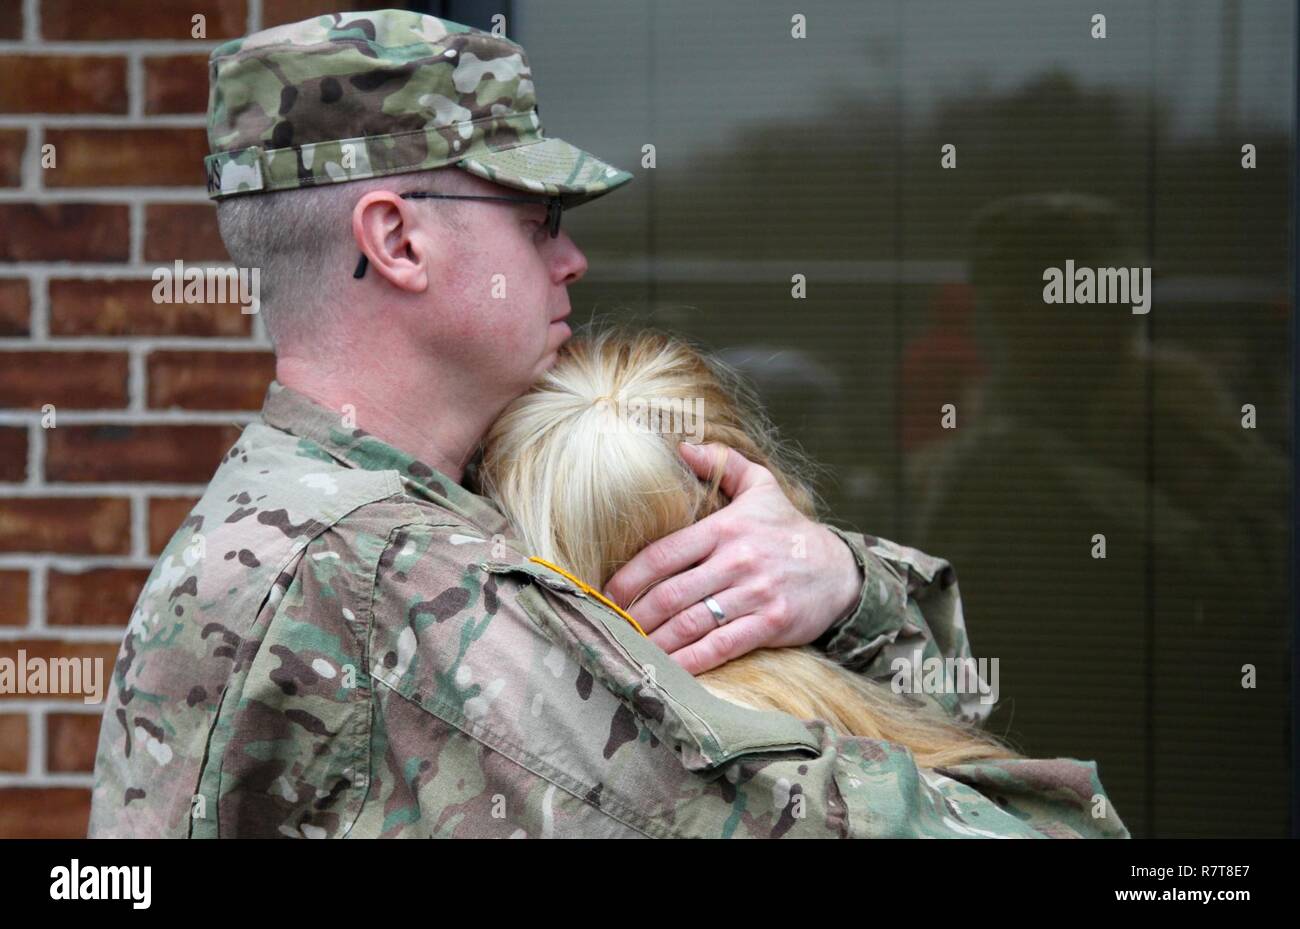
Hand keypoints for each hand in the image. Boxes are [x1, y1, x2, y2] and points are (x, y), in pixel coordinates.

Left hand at [602, 441, 862, 674]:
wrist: (841, 571)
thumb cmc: (789, 530)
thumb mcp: (761, 487)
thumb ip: (722, 464)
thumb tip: (681, 447)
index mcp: (726, 528)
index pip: (664, 553)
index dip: (630, 577)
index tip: (605, 593)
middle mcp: (737, 560)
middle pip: (671, 593)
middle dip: (636, 615)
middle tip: (611, 629)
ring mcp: (755, 594)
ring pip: (691, 623)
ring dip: (656, 641)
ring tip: (631, 651)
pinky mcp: (771, 624)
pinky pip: (721, 646)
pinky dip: (691, 662)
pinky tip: (669, 671)